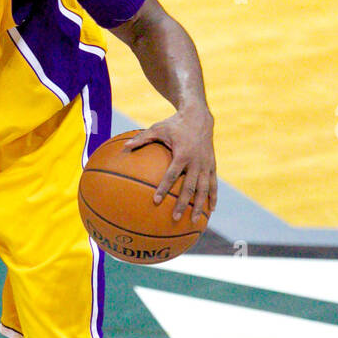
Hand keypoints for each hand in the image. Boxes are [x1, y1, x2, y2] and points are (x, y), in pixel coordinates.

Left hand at [124, 108, 217, 222]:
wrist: (199, 116)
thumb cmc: (175, 123)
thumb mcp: (158, 128)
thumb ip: (141, 138)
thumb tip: (124, 148)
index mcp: (182, 154)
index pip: (172, 175)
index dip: (164, 188)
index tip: (155, 201)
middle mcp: (196, 161)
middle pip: (189, 187)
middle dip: (182, 204)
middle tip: (174, 218)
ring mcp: (206, 164)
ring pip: (203, 189)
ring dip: (199, 206)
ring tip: (193, 221)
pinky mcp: (212, 165)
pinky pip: (213, 184)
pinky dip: (212, 197)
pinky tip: (210, 210)